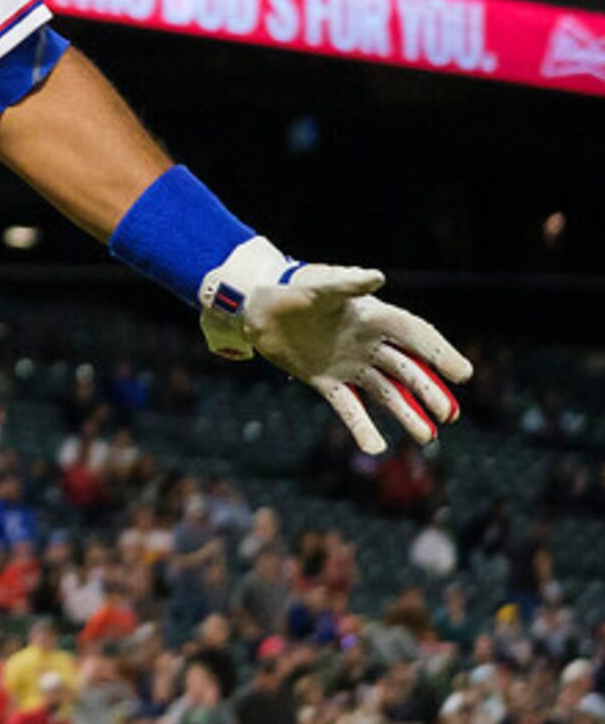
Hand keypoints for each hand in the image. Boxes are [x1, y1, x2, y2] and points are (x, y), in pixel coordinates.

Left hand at [198, 237, 471, 452]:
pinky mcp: (326, 381)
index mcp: (374, 318)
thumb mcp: (321, 287)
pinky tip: (376, 447)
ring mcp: (349, 365)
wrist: (258, 308)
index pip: (415, 336)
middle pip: (406, 370)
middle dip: (428, 391)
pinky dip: (362, 427)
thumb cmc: (293, 290)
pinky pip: (348, 408)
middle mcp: (367, 344)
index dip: (439, 353)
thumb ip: (347, 284)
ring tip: (426, 437)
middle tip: (450, 415)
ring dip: (406, 414)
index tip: (463, 374)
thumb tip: (376, 276)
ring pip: (384, 393)